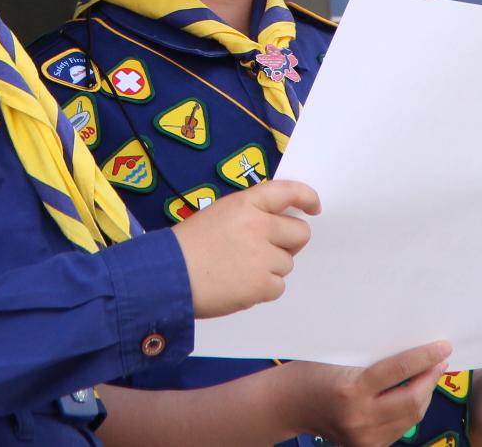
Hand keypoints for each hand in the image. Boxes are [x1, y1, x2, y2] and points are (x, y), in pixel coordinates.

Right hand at [169, 179, 318, 318]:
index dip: (306, 197)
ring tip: (240, 270)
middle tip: (267, 250)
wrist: (168, 275)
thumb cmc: (188, 246)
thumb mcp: (218, 214)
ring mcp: (263, 257)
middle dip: (289, 242)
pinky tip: (239, 285)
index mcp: (246, 204)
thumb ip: (250, 215)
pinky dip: (263, 289)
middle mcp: (259, 226)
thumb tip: (277, 228)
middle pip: (300, 233)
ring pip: (287, 263)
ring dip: (270, 268)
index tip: (313, 207)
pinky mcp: (262, 285)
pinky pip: (278, 286)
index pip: (287, 192)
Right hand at [282, 342, 452, 446]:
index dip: (425, 357)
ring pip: (411, 417)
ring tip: (430, 375)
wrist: (286, 404)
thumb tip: (412, 353)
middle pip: (412, 399)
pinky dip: (410, 410)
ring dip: (425, 394)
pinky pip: (399, 428)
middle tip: (441, 360)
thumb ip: (373, 360)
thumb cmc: (308, 372)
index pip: (399, 371)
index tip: (443, 346)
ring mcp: (364, 437)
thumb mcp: (339, 358)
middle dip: (431, 378)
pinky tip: (414, 394)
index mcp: (351, 389)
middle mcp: (360, 418)